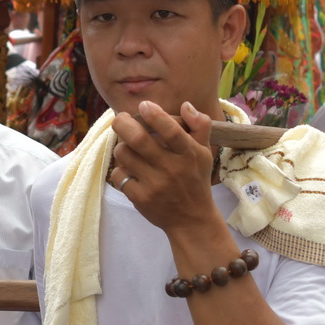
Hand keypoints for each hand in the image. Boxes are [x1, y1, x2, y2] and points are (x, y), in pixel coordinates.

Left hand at [110, 100, 221, 235]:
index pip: (171, 131)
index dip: (155, 115)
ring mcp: (155, 184)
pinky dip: (120, 170)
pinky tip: (129, 170)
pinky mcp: (140, 198)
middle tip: (120, 119)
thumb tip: (185, 105)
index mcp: (189, 154)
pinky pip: (118, 175)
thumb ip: (200, 126)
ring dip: (121, 147)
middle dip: (123, 123)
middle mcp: (172, 168)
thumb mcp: (205, 152)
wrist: (191, 219)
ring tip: (127, 148)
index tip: (144, 105)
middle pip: (138, 139)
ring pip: (124, 154)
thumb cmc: (196, 180)